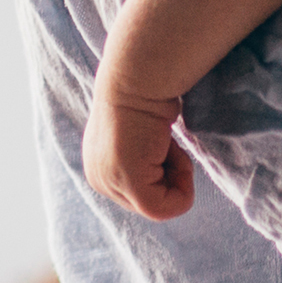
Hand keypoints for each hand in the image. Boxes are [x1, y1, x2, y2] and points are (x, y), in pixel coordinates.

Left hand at [82, 85, 193, 220]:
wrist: (137, 74)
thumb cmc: (144, 92)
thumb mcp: (139, 131)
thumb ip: (142, 154)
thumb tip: (160, 162)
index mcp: (97, 166)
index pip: (139, 191)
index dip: (163, 168)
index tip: (163, 139)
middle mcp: (98, 178)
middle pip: (149, 202)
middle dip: (169, 174)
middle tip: (167, 141)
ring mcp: (110, 182)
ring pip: (160, 206)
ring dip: (177, 175)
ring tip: (167, 141)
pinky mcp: (129, 183)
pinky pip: (167, 208)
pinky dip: (184, 184)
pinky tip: (172, 149)